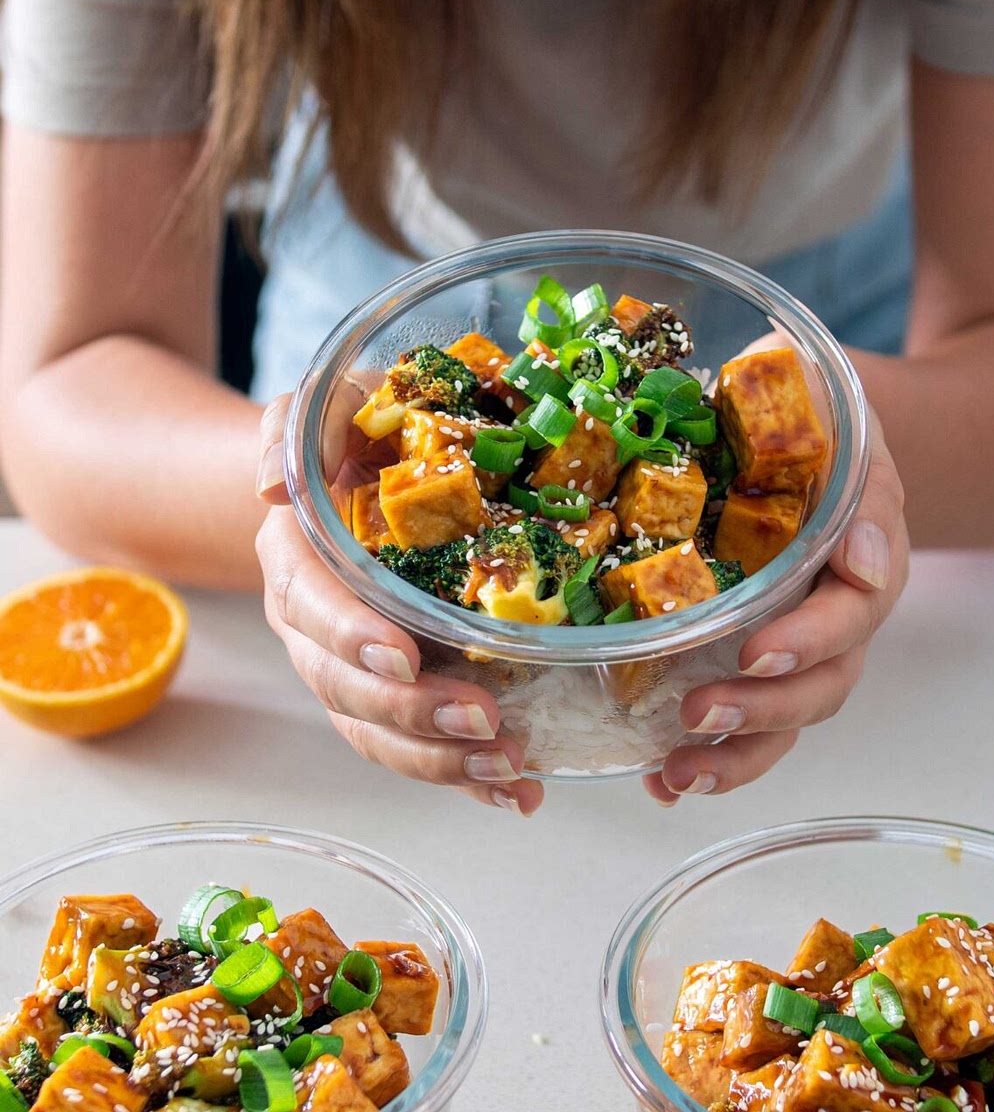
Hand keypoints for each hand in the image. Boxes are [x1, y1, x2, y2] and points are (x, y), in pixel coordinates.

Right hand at [254, 393, 544, 814]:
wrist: (350, 484)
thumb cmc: (350, 442)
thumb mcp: (325, 411)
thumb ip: (294, 431)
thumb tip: (269, 484)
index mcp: (298, 560)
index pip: (312, 605)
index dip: (351, 635)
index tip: (402, 653)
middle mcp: (315, 629)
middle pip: (346, 687)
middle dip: (413, 711)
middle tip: (485, 718)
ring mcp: (350, 670)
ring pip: (378, 733)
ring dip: (442, 760)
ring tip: (510, 767)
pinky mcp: (392, 695)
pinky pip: (414, 748)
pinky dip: (462, 776)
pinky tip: (514, 793)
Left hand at [644, 393, 908, 805]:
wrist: (804, 432)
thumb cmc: (813, 419)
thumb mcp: (839, 419)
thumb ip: (856, 476)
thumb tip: (865, 557)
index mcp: (864, 557)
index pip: (856, 611)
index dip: (810, 639)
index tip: (755, 651)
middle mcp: (838, 615)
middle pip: (823, 685)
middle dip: (763, 710)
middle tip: (698, 713)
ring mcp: (799, 646)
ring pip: (786, 721)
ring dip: (735, 754)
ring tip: (675, 775)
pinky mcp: (755, 663)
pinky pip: (746, 722)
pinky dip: (707, 758)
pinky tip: (659, 779)